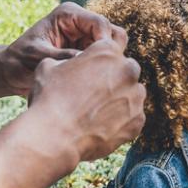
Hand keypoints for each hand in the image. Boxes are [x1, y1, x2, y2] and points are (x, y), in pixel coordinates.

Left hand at [0, 2, 127, 95]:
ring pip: (113, 47)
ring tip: (95, 79)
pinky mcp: (88, 51)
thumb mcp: (38, 57)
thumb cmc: (18, 62)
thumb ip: (62, 55)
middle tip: (101, 73)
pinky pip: (106, 59)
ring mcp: (86, 37)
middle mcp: (81, 22)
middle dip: (110, 53)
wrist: (10, 73)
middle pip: (112, 33)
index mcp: (69, 14)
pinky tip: (93, 82)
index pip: (100, 24)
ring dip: (108, 62)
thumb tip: (86, 60)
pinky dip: (103, 69)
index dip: (105, 42)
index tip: (101, 64)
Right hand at [27, 37, 145, 166]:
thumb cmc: (49, 98)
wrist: (54, 136)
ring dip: (121, 99)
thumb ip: (67, 59)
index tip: (88, 74)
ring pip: (133, 94)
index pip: (110, 51)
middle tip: (95, 94)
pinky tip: (102, 126)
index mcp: (108, 51)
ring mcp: (136, 96)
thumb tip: (73, 63)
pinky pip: (133, 117)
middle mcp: (128, 70)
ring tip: (97, 112)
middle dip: (115, 79)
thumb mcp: (48, 66)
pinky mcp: (138, 120)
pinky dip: (121, 121)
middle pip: (126, 70)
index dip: (98, 62)